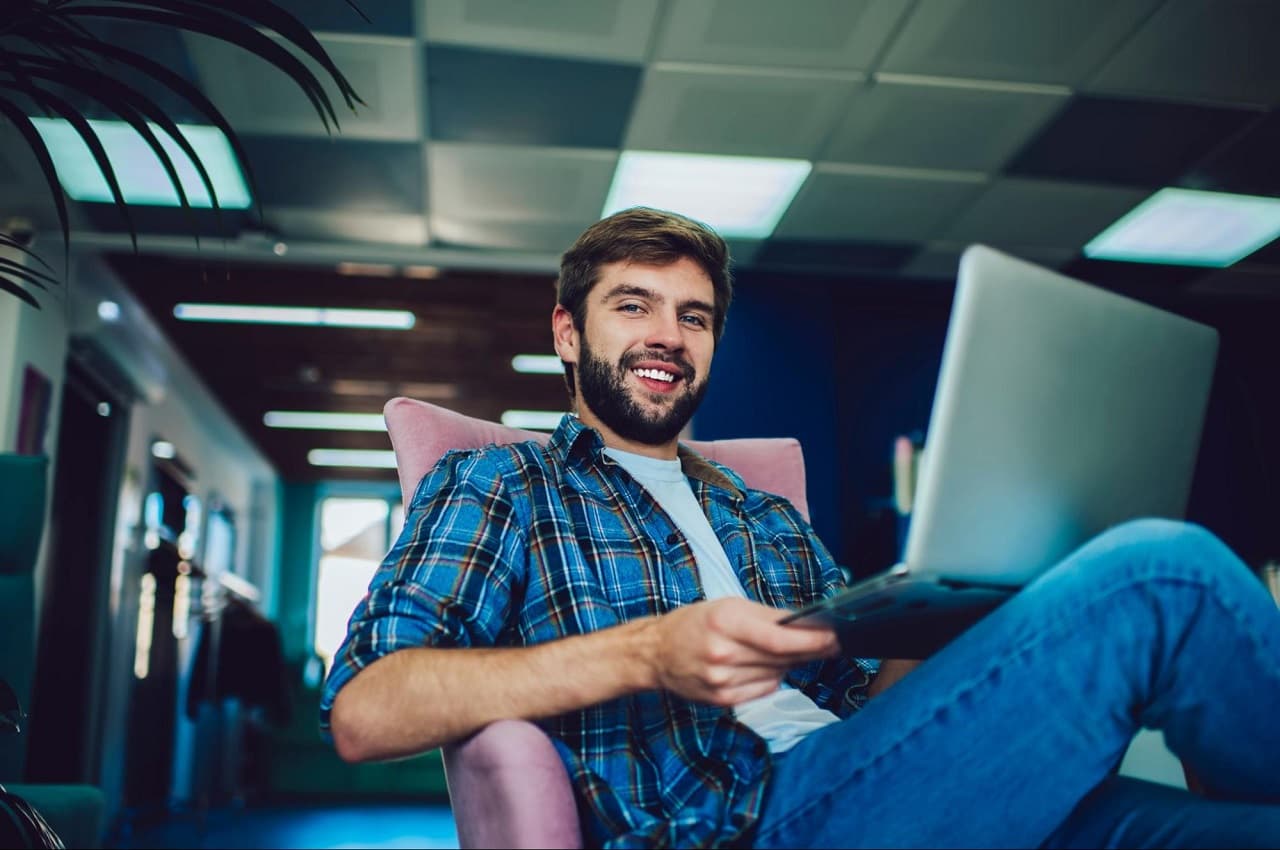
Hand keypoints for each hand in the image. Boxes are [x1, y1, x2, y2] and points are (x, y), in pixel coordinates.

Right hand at [647, 597, 839, 705]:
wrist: (656, 653)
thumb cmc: (694, 623)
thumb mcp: (727, 606)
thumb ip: (766, 617)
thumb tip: (805, 627)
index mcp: (724, 621)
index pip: (779, 637)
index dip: (811, 640)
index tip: (834, 638)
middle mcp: (723, 652)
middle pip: (781, 657)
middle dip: (809, 651)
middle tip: (830, 644)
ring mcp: (722, 680)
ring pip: (776, 675)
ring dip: (789, 664)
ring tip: (791, 653)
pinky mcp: (722, 699)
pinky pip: (763, 690)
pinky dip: (770, 678)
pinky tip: (764, 667)